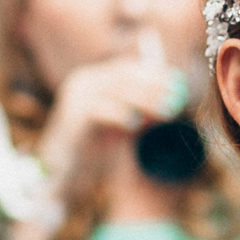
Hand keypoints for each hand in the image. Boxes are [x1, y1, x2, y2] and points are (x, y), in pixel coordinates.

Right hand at [38, 55, 184, 193]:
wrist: (62, 170)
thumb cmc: (94, 149)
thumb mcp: (122, 127)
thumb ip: (141, 113)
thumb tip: (170, 104)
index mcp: (95, 79)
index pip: (127, 69)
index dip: (154, 74)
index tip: (177, 84)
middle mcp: (84, 80)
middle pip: (124, 75)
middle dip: (153, 86)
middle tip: (175, 98)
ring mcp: (76, 94)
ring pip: (116, 89)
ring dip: (144, 100)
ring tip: (165, 112)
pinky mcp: (72, 113)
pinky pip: (101, 109)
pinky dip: (120, 115)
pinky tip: (135, 125)